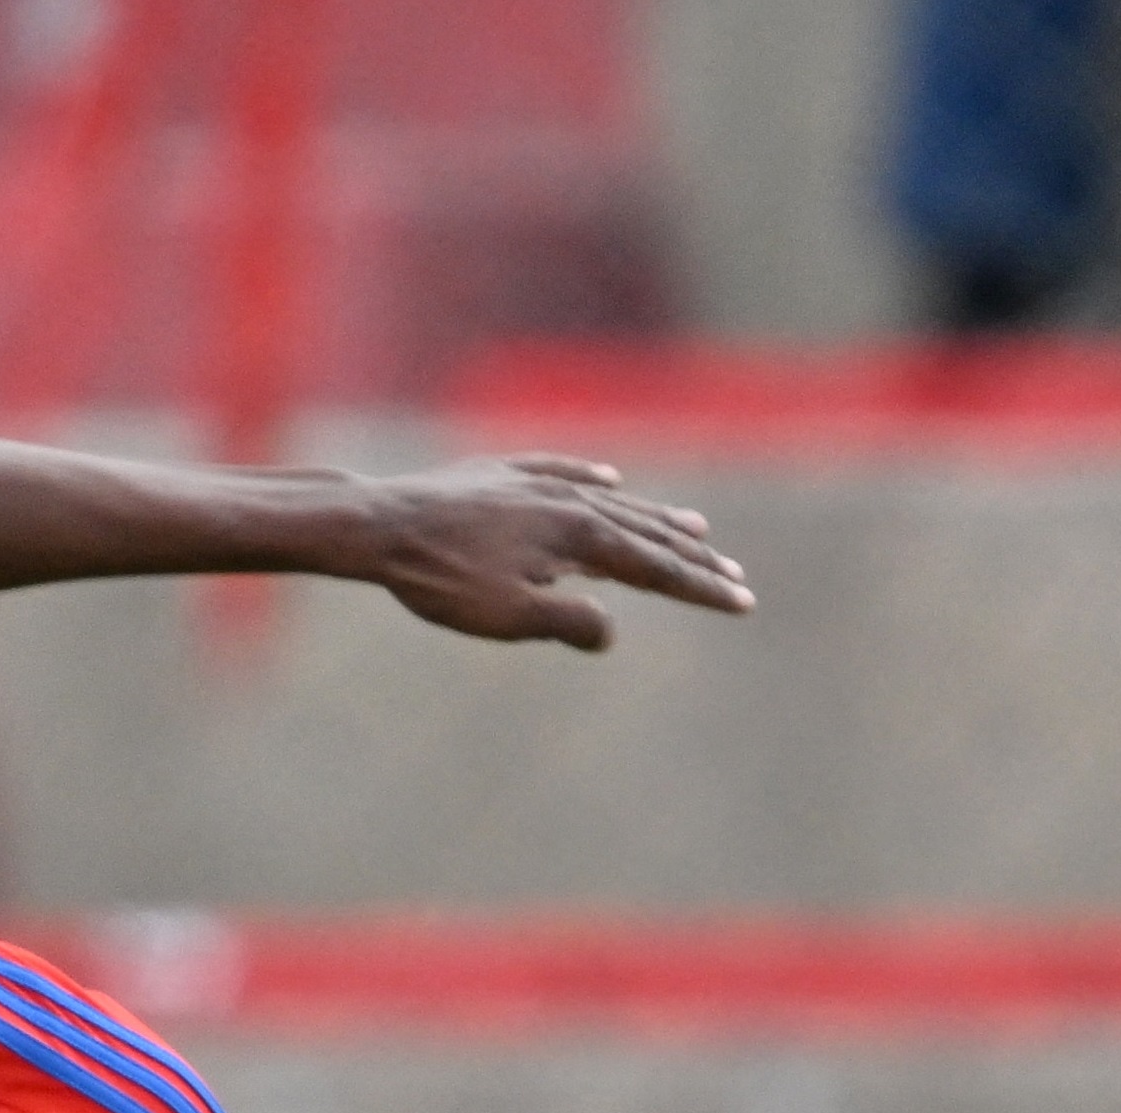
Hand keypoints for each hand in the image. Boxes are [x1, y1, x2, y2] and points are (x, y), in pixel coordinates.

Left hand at [354, 452, 752, 649]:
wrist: (378, 525)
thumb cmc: (440, 579)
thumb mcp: (508, 616)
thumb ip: (569, 623)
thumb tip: (610, 630)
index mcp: (581, 535)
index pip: (657, 568)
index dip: (702, 588)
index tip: (742, 602)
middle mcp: (569, 500)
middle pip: (645, 533)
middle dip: (692, 558)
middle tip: (733, 576)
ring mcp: (535, 482)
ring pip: (610, 501)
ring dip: (654, 517)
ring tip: (694, 527)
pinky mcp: (499, 475)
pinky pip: (561, 473)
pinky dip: (590, 479)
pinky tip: (607, 479)